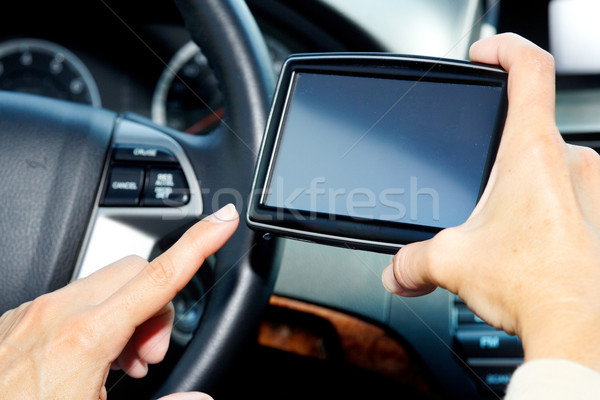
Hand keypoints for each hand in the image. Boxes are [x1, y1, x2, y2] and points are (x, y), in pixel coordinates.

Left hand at [0, 204, 238, 399]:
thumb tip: (200, 398)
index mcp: (86, 337)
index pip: (160, 275)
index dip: (199, 243)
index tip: (222, 221)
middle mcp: (58, 312)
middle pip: (137, 273)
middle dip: (158, 306)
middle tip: (149, 354)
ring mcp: (34, 312)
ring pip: (105, 284)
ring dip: (127, 315)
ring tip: (119, 364)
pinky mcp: (18, 319)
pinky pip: (72, 298)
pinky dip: (94, 319)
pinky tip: (86, 361)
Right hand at [382, 33, 599, 370]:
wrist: (579, 325)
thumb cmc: (532, 283)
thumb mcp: (452, 262)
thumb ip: (413, 260)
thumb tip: (396, 270)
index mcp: (531, 152)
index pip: (530, 69)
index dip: (505, 49)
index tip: (484, 55)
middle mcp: (570, 162)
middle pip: (533, 123)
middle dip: (499, 149)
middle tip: (479, 179)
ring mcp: (593, 189)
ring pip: (551, 165)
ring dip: (523, 184)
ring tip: (502, 221)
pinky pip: (571, 195)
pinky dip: (545, 208)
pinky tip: (526, 240)